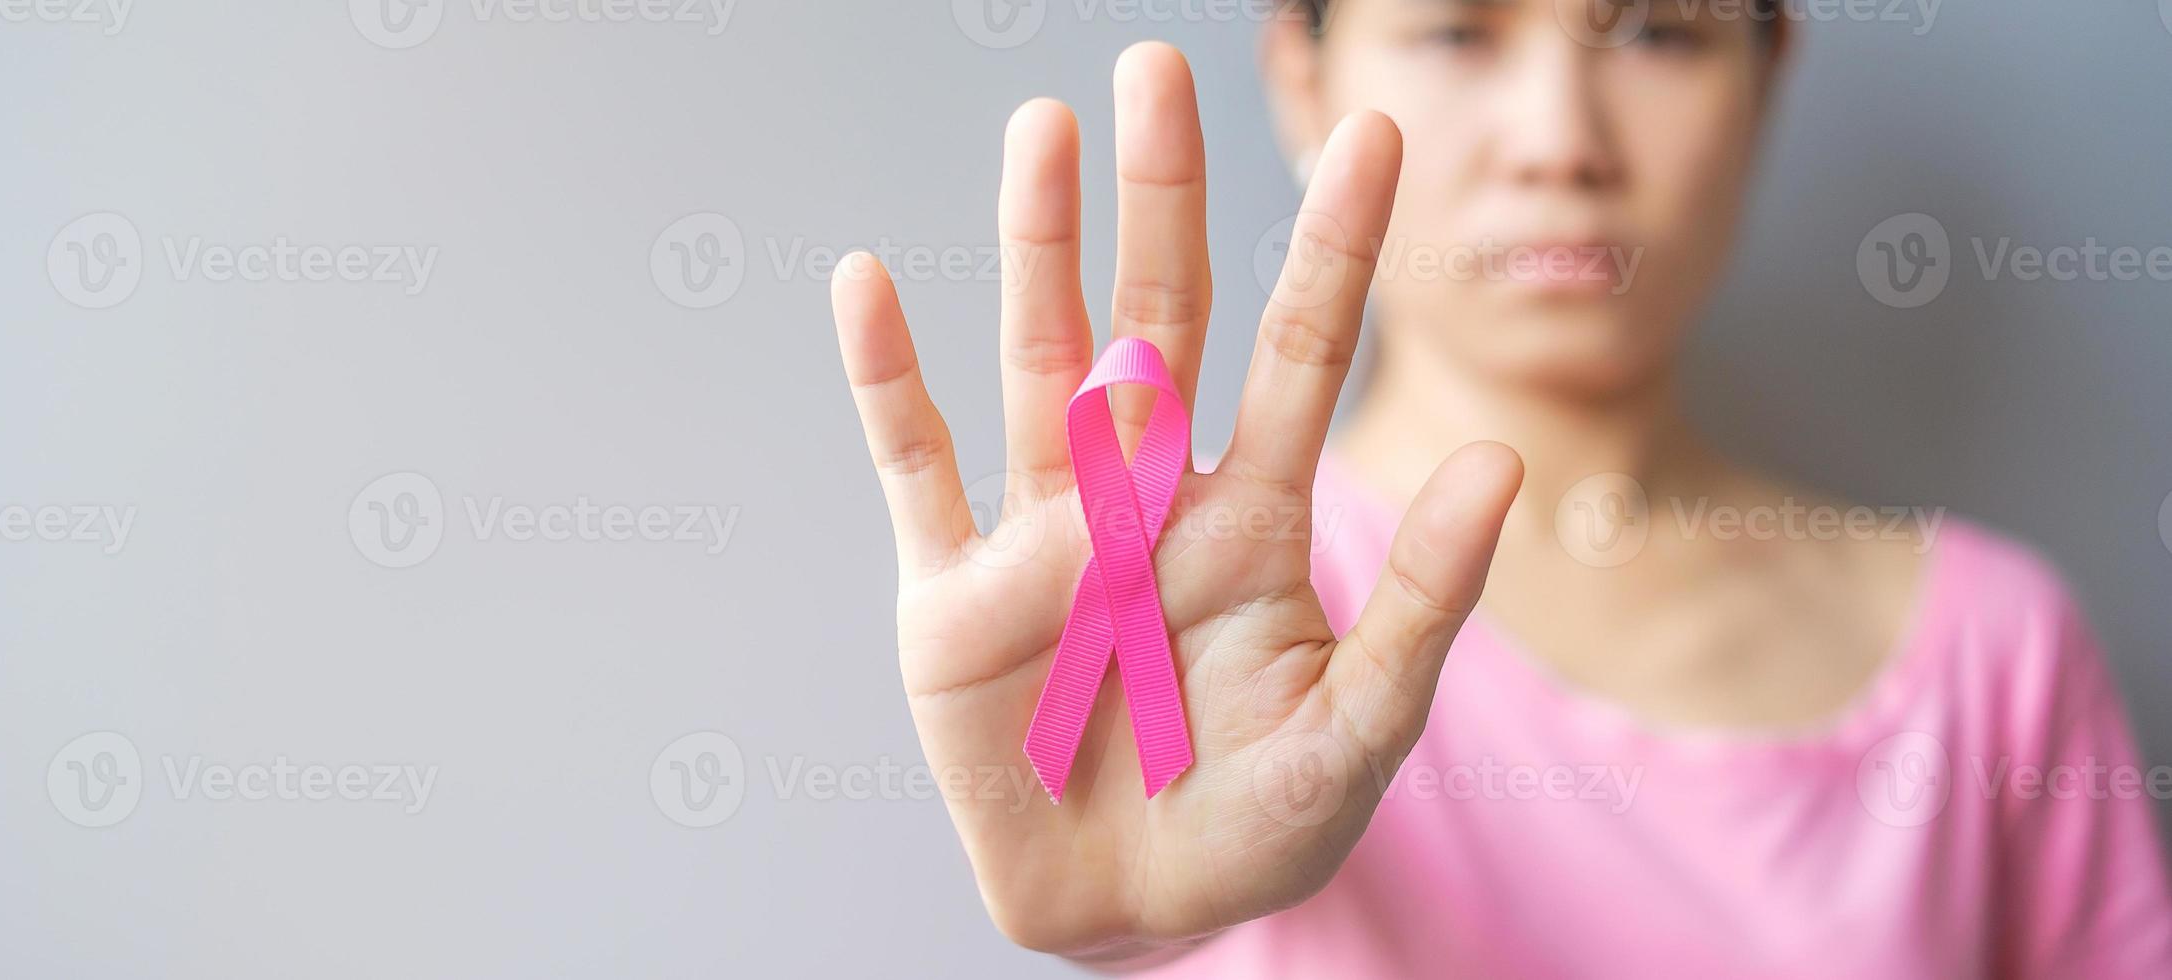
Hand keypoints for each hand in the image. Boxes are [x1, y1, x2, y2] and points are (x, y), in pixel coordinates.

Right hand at [830, 43, 1520, 956]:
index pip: (1297, 354)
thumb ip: (1426, 600)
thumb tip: (1499, 459)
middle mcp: (1144, 501)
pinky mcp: (949, 599)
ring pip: (1035, 365)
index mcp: (1250, 522)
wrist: (1130, 914)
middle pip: (1155, 321)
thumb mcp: (1361, 728)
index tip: (1369, 135)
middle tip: (1156, 73)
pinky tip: (866, 283)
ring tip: (1040, 133)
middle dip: (1160, 201)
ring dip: (1034, 252)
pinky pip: (913, 471)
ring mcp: (1042, 539)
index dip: (1333, 247)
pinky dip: (885, 382)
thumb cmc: (1258, 824)